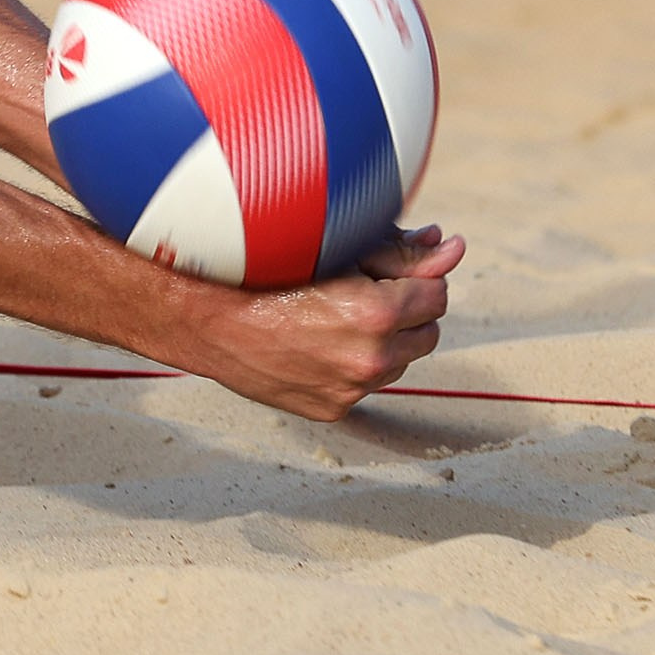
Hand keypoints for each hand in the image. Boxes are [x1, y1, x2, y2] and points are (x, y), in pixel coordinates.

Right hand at [182, 226, 465, 420]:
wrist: (203, 316)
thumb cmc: (262, 270)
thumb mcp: (333, 248)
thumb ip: (399, 251)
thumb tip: (450, 246)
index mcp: (378, 312)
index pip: (436, 294)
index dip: (414, 278)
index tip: (387, 271)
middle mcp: (370, 357)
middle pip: (427, 332)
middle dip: (406, 310)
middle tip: (364, 292)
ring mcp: (352, 388)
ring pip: (399, 361)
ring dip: (384, 341)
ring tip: (335, 318)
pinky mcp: (332, 409)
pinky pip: (365, 385)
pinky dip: (353, 365)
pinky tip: (318, 342)